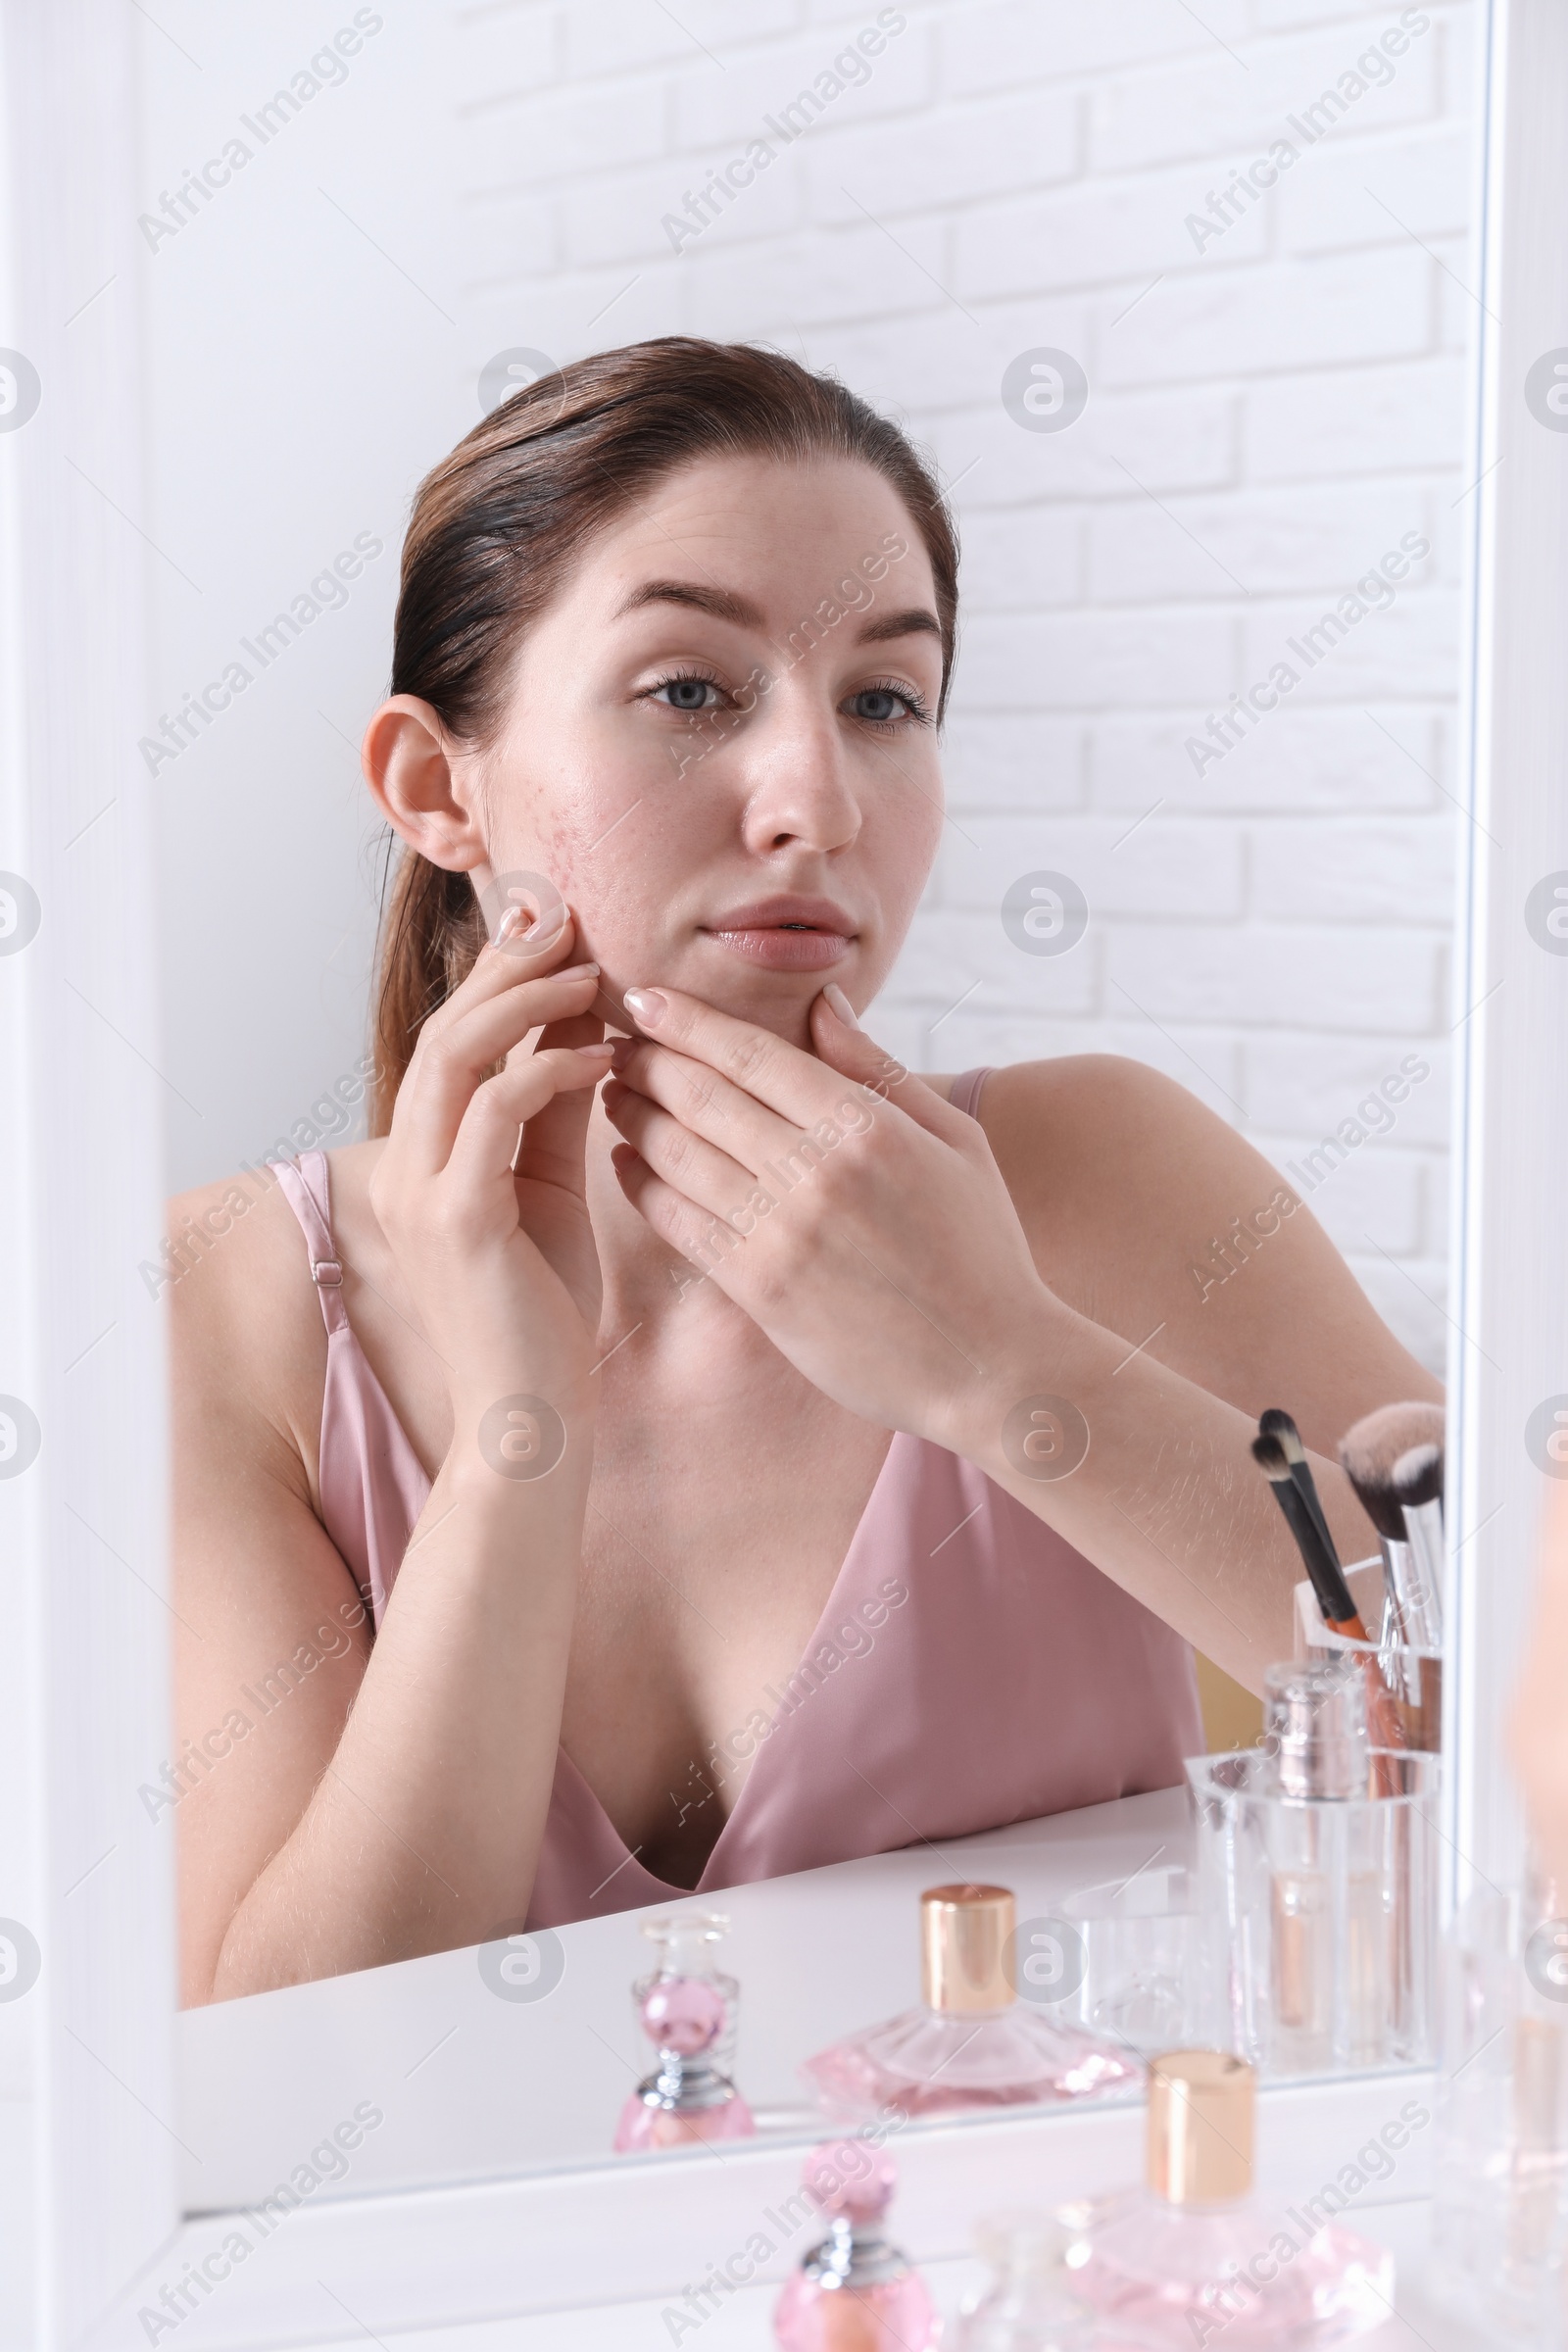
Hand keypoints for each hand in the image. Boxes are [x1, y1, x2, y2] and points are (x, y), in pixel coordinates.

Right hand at [368, 905, 612, 1418]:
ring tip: (591, 977)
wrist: (530, 1421)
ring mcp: (421, 1192)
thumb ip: (558, 1112)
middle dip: (507, 965)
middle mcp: (405, 1167)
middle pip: (445, 1028)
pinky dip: (546, 1069)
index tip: (558, 925)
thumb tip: (590, 1030)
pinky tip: (603, 1057)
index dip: (500, 975)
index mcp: (423, 1159)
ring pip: (456, 1056)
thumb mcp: (553, 1189)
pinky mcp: (457, 1221)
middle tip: (570, 919)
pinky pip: (493, 1113)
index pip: (453, 1038)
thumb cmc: (545, 1314)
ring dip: (527, 1003)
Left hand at [603, 985, 1058, 1446]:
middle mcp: (817, 1172)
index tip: (645, 998)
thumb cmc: (980, 1246)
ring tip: (611, 1090)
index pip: (753, 1053)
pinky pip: (681, 1223)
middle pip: (704, 1095)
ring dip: (633, 1114)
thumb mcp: (954, 1140)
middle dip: (648, 1059)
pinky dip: (642, 1185)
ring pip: (680, 1154)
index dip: (688, 1020)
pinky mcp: (761, 1289)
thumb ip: (878, 1069)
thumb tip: (822, 1003)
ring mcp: (784, 1233)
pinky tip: (625, 1161)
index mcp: (867, 1125)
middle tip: (615, 1040)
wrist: (990, 1365)